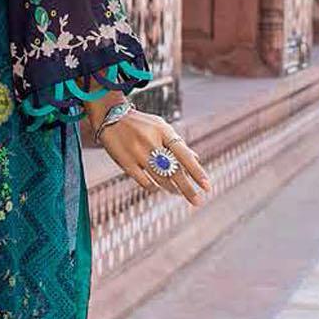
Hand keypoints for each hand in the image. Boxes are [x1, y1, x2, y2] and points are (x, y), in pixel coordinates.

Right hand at [94, 104, 210, 207]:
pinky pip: (144, 182)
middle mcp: (151, 142)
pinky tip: (158, 187)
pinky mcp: (125, 162)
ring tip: (179, 192)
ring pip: (160, 179)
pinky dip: (154, 187)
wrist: (110, 117)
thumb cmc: (141, 124)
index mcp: (163, 131)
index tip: (207, 187)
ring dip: (173, 189)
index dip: (197, 172)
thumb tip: (196, 159)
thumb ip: (177, 143)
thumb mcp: (161, 127)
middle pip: (174, 171)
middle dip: (188, 189)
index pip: (184, 155)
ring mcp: (137, 153)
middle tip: (198, 201)